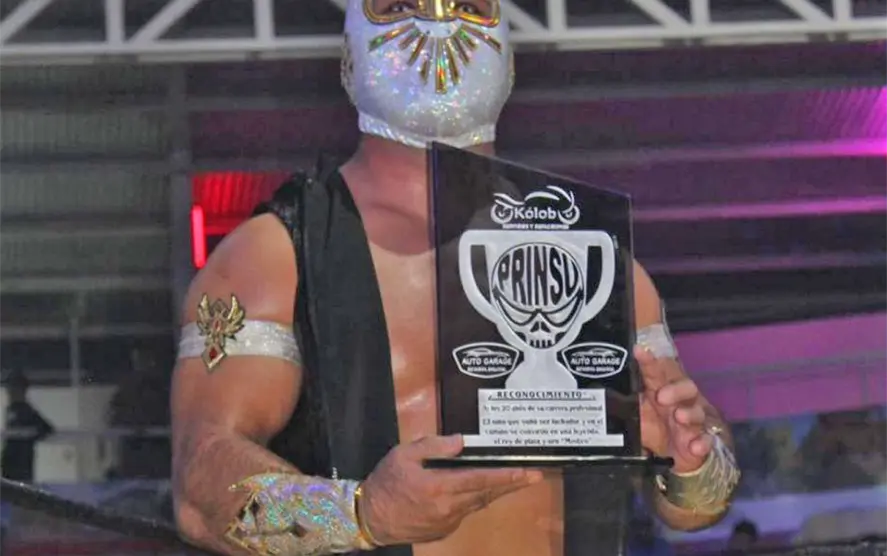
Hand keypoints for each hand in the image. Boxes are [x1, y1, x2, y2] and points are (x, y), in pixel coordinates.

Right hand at [359, 435, 542, 544]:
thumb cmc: (385, 482)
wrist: (369, 519)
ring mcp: (448, 522)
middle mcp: (449, 507)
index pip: (481, 479)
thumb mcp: (403, 455)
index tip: (528, 472)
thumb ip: (433, 446)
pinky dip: (475, 500)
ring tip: (512, 480)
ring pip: (478, 503)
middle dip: (511, 484)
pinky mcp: (443, 530)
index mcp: (440, 486)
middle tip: (534, 476)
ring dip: (495, 491)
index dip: (506, 475)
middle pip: (487, 493)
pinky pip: (465, 512)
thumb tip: (461, 441)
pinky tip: (479, 491)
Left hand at [636, 346, 711, 473]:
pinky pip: (706, 439)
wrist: (672, 458)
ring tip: (680, 417)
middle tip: (661, 397)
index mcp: (662, 392)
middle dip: (676, 390)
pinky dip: (702, 442)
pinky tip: (695, 446)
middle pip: (686, 387)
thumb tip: (598, 393)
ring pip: (698, 411)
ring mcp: (692, 421)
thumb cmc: (655, 430)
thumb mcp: (636, 416)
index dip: (649, 362)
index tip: (638, 351)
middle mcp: (680, 403)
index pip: (656, 373)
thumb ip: (624, 403)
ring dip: (690, 414)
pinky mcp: (700, 440)